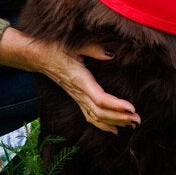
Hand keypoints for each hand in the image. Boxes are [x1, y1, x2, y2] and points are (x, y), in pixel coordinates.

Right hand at [0, 30, 139, 133]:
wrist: (37, 56)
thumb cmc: (55, 47)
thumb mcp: (74, 45)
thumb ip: (93, 49)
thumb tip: (110, 54)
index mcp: (79, 80)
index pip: (99, 99)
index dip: (116, 106)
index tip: (132, 108)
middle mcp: (78, 92)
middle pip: (100, 112)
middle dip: (120, 117)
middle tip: (138, 119)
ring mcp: (76, 97)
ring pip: (95, 117)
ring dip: (114, 122)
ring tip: (132, 124)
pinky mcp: (76, 98)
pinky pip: (89, 116)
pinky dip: (102, 125)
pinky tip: (114, 129)